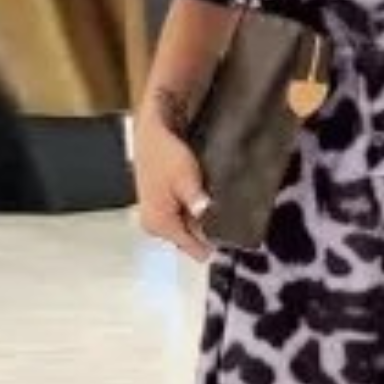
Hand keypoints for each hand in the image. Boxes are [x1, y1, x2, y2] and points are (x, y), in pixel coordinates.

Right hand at [132, 116, 215, 262]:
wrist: (151, 135)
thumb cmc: (164, 154)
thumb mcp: (185, 178)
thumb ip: (197, 203)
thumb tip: (210, 221)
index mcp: (159, 224)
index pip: (195, 249)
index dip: (215, 242)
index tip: (233, 235)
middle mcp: (155, 227)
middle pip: (192, 241)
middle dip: (208, 231)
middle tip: (224, 211)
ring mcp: (157, 219)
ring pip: (189, 230)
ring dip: (202, 220)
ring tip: (211, 201)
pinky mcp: (161, 210)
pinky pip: (183, 220)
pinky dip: (195, 213)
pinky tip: (202, 198)